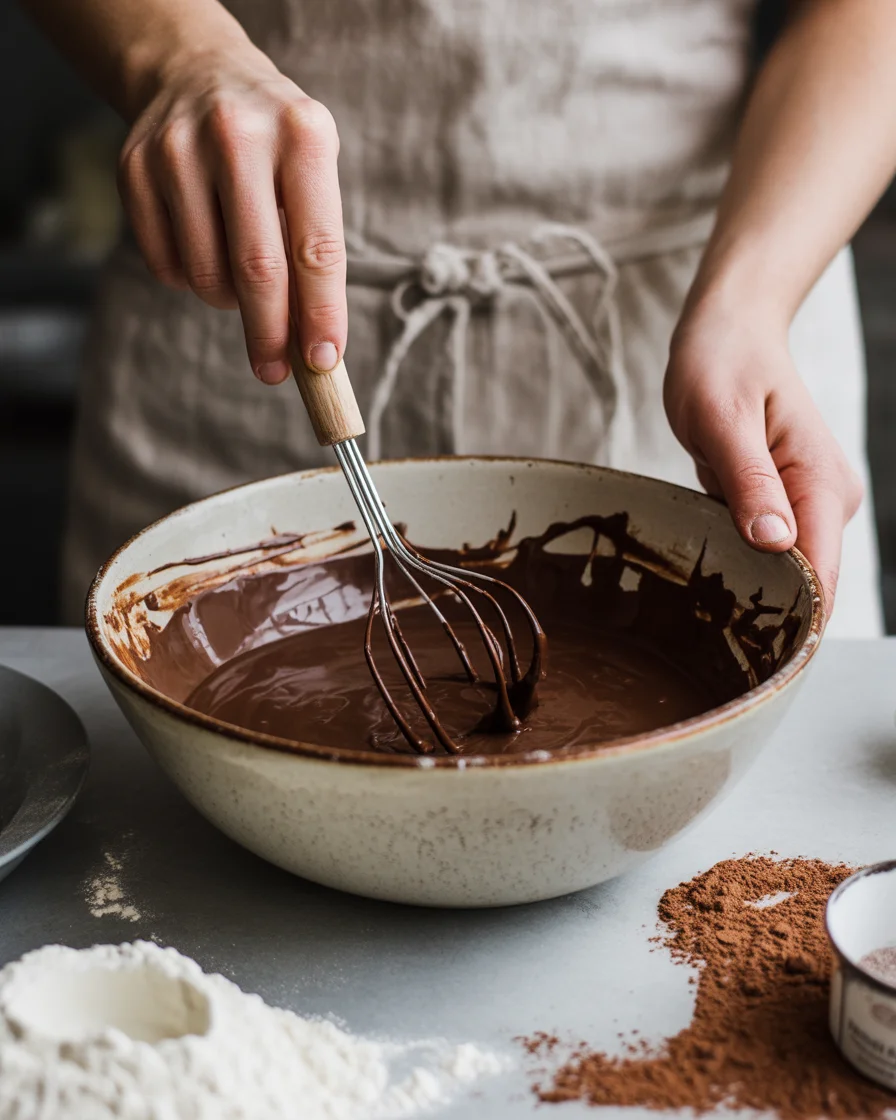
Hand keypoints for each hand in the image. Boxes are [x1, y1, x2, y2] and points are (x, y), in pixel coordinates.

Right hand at [117, 41, 344, 383]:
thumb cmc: (274, 146)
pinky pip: (166, 265)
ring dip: (228, 302)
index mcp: (303, 135)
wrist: (198, 75)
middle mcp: (239, 135)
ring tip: (241, 281)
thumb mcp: (312, 174)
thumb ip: (314, 251)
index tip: (323, 362)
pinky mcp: (134, 168)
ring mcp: (177, 149)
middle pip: (257, 270)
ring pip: (206, 274)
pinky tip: (203, 250)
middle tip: (274, 371)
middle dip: (269, 334)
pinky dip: (189, 280)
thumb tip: (313, 347)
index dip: (321, 315)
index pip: (316, 248)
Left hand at [664, 308, 862, 617]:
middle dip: (762, 613)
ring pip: (782, 571)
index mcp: (820, 483)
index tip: (756, 665)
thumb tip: (775, 543)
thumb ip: (748, 480)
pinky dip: (736, 561)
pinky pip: (764, 550)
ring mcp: (806, 503)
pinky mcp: (782, 503)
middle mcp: (825, 500)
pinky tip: (705, 566)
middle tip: (704, 635)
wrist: (728, 330)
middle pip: (805, 585)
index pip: (822, 576)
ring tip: (697, 599)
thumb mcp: (722, 416)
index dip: (795, 625)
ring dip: (745, 587)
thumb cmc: (721, 363)